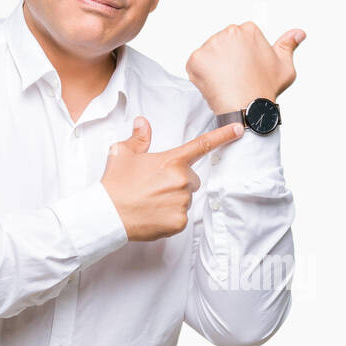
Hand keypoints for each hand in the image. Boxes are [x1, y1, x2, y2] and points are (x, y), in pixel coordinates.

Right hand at [100, 116, 245, 241]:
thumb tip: (143, 123)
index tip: (238, 129)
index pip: (202, 145)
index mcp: (171, 161)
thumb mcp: (122, 153)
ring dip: (173, 199)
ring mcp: (182, 202)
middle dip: (178, 181)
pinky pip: (180, 217)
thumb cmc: (114, 183)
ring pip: (185, 198)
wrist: (107, 214)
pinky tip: (153, 214)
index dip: (223, 136)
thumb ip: (138, 138)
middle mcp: (181, 180)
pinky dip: (169, 216)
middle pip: (191, 179)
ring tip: (150, 201)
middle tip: (155, 187)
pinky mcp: (179, 222)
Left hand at [186, 22, 305, 114]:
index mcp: (249, 30)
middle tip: (236, 77)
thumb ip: (288, 45)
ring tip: (226, 82)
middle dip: (227, 58)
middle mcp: (229, 32)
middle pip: (223, 43)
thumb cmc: (264, 89)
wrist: (247, 108)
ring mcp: (211, 45)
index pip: (239, 37)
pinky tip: (215, 85)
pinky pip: (196, 65)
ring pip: (209, 54)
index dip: (242, 54)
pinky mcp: (197, 59)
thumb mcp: (284, 66)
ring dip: (214, 67)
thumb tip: (298, 33)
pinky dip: (202, 76)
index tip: (245, 67)